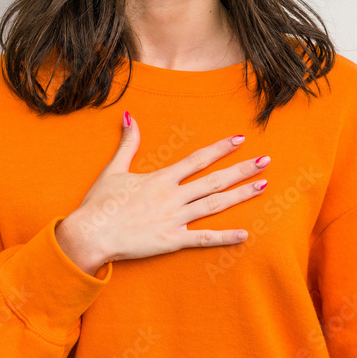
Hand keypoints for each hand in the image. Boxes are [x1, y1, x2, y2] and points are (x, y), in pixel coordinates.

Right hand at [56, 111, 268, 272]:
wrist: (90, 235)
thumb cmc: (99, 204)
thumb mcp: (114, 169)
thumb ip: (127, 143)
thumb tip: (129, 116)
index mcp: (161, 179)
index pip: (197, 159)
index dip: (221, 149)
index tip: (241, 139)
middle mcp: (172, 197)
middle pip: (214, 180)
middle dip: (242, 169)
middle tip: (266, 161)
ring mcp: (174, 219)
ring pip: (215, 205)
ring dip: (240, 195)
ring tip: (262, 185)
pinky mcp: (172, 241)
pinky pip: (203, 239)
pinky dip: (225, 237)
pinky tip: (245, 234)